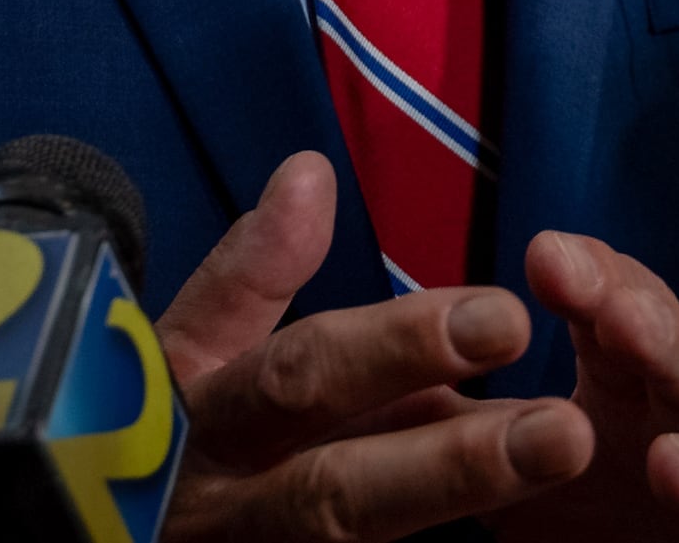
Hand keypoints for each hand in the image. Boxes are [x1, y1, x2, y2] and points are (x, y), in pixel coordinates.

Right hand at [156, 152, 592, 539]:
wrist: (115, 532)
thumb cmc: (164, 423)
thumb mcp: (186, 345)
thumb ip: (251, 271)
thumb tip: (310, 171)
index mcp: (195, 415)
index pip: (293, 373)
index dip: (396, 347)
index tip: (506, 313)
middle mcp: (219, 501)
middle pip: (334, 487)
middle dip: (449, 456)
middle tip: (564, 424)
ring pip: (353, 531)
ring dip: (457, 496)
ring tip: (558, 453)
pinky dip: (442, 540)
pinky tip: (533, 522)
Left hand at [494, 233, 678, 542]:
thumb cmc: (615, 513)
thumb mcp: (528, 472)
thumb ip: (464, 430)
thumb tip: (358, 393)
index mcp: (617, 372)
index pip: (601, 301)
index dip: (584, 277)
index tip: (547, 253)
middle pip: (662, 328)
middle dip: (631, 301)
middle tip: (591, 287)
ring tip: (637, 347)